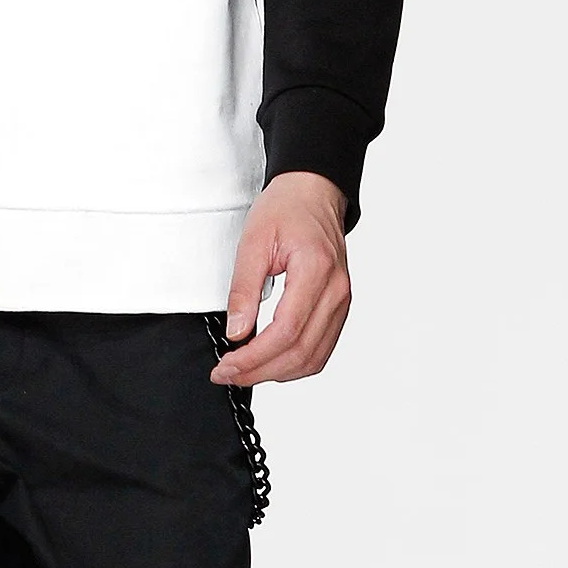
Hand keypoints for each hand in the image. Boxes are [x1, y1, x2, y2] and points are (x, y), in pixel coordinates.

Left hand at [210, 172, 351, 386]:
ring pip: (314, 358)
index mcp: (316, 270)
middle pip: (301, 351)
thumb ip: (243, 289)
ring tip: (244, 371)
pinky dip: (294, 363)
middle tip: (227, 374)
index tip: (226, 364)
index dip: (253, 356)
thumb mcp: (253, 241)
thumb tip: (236, 331)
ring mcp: (342, 302)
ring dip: (277, 373)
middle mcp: (336, 291)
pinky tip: (269, 362)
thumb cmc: (286, 208)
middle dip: (260, 371)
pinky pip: (321, 349)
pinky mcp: (339, 308)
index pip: (286, 331)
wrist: (313, 193)